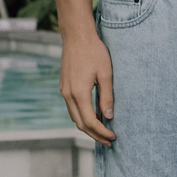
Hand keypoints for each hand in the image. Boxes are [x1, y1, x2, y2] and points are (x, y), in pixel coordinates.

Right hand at [59, 31, 115, 145]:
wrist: (77, 35)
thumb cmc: (94, 51)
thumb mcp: (106, 73)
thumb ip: (107, 97)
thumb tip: (108, 117)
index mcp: (79, 93)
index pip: (90, 122)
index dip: (102, 132)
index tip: (113, 137)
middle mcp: (68, 95)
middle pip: (80, 124)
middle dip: (95, 135)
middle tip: (109, 141)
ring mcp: (64, 90)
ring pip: (75, 117)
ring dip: (87, 127)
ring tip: (102, 131)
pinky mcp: (64, 86)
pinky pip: (72, 107)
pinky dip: (82, 116)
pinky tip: (92, 115)